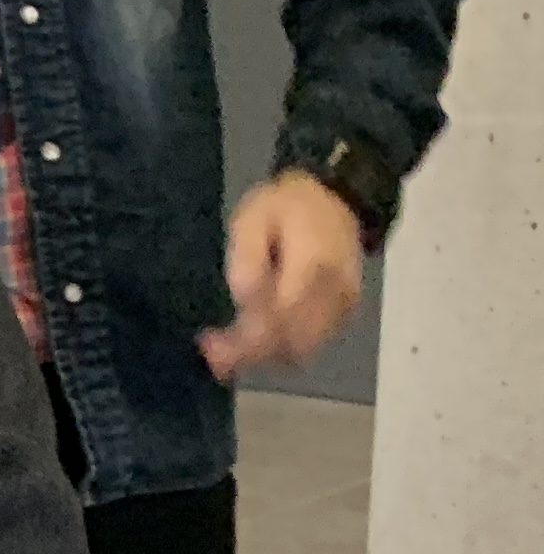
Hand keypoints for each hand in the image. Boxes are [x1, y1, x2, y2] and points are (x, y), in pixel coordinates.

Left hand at [199, 171, 365, 382]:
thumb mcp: (252, 218)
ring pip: (303, 349)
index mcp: (312, 266)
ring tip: (227, 349)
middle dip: (250, 355)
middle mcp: (335, 293)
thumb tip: (243, 300)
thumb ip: (247, 259)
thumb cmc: (286, 206)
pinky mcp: (345, 312)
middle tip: (212, 353)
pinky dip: (283, 348)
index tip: (209, 344)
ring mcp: (344, 305)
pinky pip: (313, 343)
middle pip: (292, 343)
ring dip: (264, 356)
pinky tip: (254, 340)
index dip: (245, 341)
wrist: (335, 198)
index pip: (280, 318)